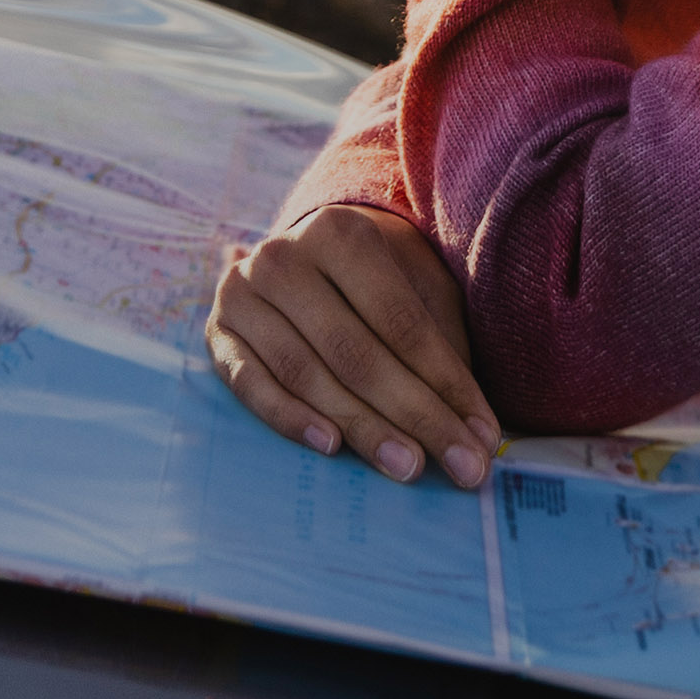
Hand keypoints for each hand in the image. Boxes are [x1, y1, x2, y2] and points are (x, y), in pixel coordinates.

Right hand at [208, 204, 500, 488]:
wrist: (308, 261)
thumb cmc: (380, 286)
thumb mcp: (419, 294)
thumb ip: (442, 356)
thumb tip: (478, 437)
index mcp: (339, 232)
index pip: (401, 322)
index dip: (446, 384)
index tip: (483, 438)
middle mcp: (281, 256)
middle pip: (356, 352)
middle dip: (415, 415)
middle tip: (460, 467)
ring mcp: (241, 293)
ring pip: (306, 373)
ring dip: (362, 426)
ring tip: (408, 466)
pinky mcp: (216, 332)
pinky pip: (250, 383)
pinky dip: (289, 417)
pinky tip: (331, 445)